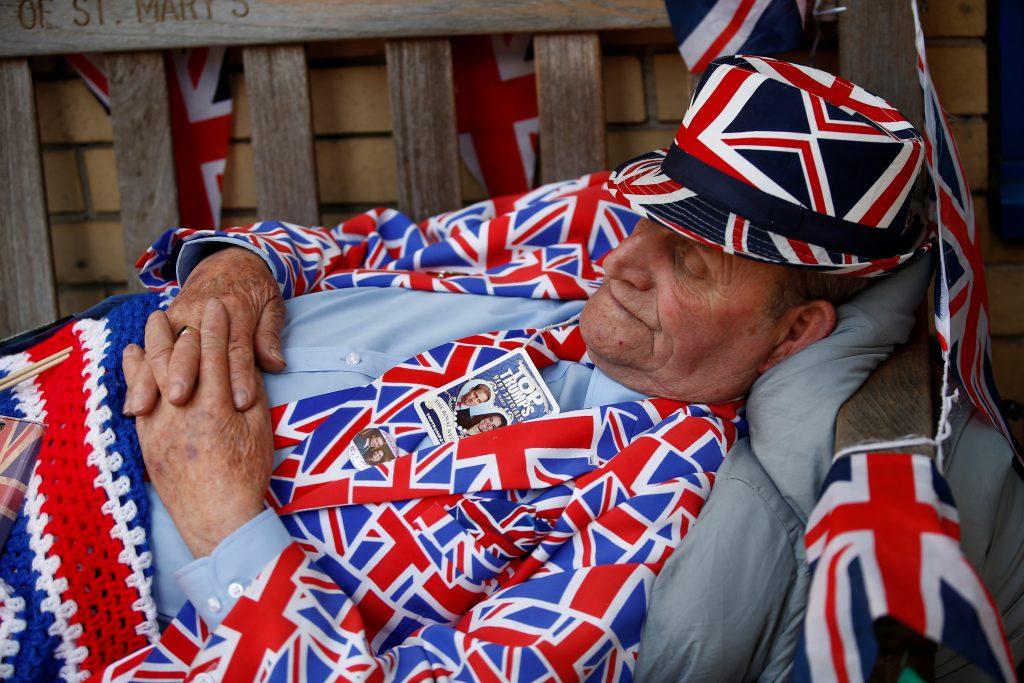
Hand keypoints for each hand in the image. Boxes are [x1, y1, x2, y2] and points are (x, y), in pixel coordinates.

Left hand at [123, 300, 273, 556]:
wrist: (217, 518)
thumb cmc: (247, 474)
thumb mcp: (259, 430)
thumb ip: (251, 394)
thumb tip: (244, 366)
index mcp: (219, 405)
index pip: (217, 354)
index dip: (217, 327)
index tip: (218, 304)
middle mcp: (186, 409)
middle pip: (180, 356)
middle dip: (181, 327)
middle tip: (180, 304)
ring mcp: (162, 424)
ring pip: (153, 372)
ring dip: (154, 342)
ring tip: (154, 320)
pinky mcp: (148, 439)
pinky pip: (138, 396)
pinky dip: (136, 373)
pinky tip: (134, 357)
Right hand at [126, 246, 285, 415]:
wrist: (229, 260)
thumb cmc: (254, 289)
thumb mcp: (271, 305)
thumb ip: (270, 335)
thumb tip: (276, 364)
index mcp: (235, 309)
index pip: (237, 347)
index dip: (239, 375)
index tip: (241, 402)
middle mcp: (202, 312)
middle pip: (192, 347)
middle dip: (186, 374)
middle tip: (183, 401)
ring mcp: (179, 316)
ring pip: (163, 350)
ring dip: (152, 379)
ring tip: (143, 407)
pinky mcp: (165, 322)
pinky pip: (150, 350)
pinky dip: (138, 374)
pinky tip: (134, 399)